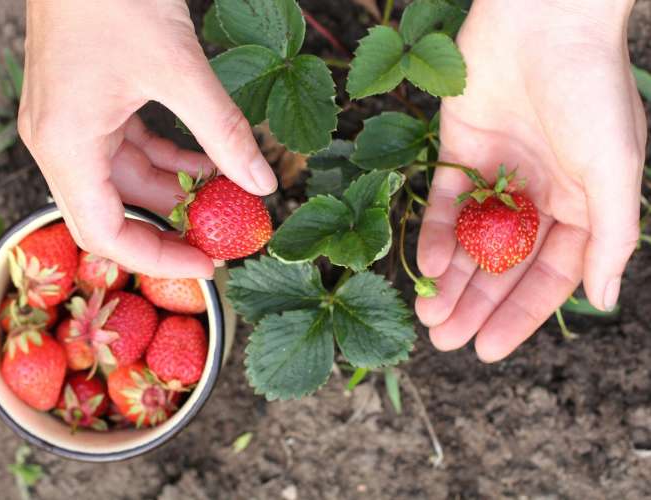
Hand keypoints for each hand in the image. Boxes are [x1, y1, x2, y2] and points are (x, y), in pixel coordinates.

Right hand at [17, 0, 276, 277]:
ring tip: (223, 199)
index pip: (105, 233)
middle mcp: (58, 141)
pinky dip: (166, 161)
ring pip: (123, 182)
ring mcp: (70, 123)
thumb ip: (223, 131)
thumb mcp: (179, 69)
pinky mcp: (87, 105)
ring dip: (172, 192)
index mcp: (65, 144)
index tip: (208, 267)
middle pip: (112, 214)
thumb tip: (262, 182)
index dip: (158, 259)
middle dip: (168, 230)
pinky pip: (127, 151)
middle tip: (219, 241)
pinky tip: (205, 162)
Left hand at [415, 0, 645, 360]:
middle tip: (445, 343)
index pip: (547, 277)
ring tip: (429, 318)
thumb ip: (609, 239)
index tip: (488, 351)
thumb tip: (604, 301)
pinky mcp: (460, 151)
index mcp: (580, 206)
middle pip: (502, 266)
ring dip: (451, 280)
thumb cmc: (591, 93)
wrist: (543, 19)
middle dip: (475, 306)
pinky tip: (426, 266)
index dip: (519, 316)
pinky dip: (436, 233)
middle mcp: (538, 196)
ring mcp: (498, 174)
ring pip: (470, 241)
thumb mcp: (614, 172)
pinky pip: (445, 203)